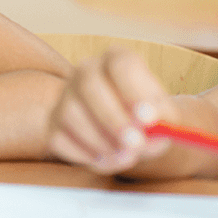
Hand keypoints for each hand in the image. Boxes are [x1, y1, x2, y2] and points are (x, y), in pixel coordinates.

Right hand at [47, 46, 177, 174]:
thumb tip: (150, 131)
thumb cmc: (146, 119)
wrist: (126, 132)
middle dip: (113, 118)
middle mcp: (86, 71)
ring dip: (101, 141)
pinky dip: (85, 154)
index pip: (121, 64)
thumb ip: (162, 122)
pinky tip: (106, 158)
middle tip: (136, 144)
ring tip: (126, 157)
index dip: (134, 91)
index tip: (150, 119)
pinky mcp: (53, 122)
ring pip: (71, 113)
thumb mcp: (163, 117)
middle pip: (89, 84)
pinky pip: (60, 137)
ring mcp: (66, 95)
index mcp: (117, 60)